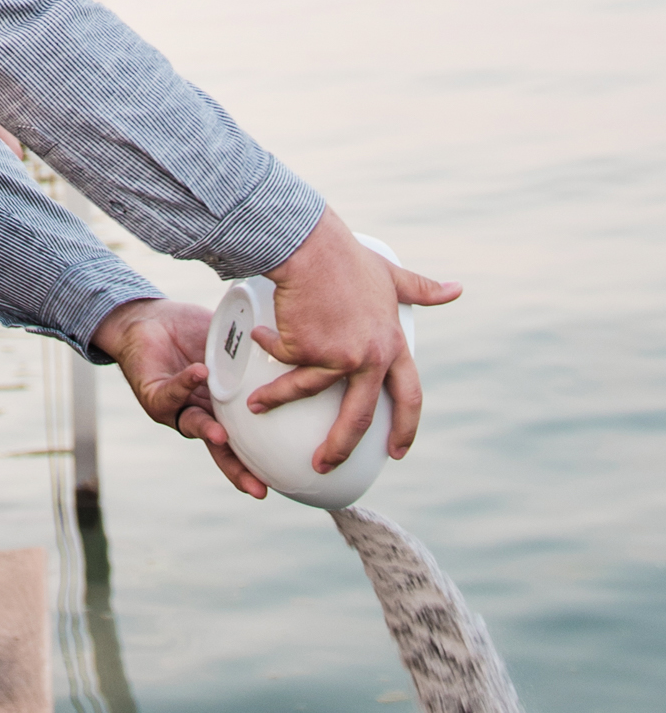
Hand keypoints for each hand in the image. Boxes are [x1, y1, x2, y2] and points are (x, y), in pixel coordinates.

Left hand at [93, 297, 269, 498]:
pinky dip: (185, 383)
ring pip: (193, 425)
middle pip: (222, 450)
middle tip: (258, 488)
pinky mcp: (153, 392)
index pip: (243, 442)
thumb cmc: (192, 335)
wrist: (151, 321)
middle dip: (238, 470)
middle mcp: (201, 414)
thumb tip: (297, 347)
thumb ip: (256, 354)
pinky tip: (201, 373)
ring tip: (221, 436)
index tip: (281, 482)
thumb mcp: (231, 347)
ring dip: (208, 431)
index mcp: (222, 410)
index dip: (259, 463)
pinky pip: (171, 392)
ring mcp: (177, 407)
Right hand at [250, 208, 461, 472]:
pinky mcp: (306, 349)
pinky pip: (281, 358)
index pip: (410, 396)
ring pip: (307, 392)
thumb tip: (456, 289)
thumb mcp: (390, 276)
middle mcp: (370, 357)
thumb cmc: (349, 258)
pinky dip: (268, 347)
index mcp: (393, 345)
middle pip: (360, 415)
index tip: (397, 451)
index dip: (406, 427)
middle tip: (325, 465)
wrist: (312, 247)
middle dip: (340, 446)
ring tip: (256, 405)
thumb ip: (421, 289)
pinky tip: (259, 335)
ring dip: (276, 400)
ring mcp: (338, 356)